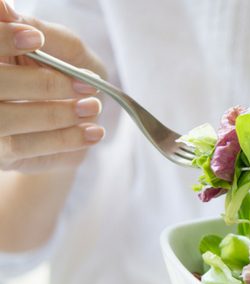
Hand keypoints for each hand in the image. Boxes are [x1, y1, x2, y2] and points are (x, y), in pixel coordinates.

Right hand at [0, 1, 105, 173]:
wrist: (72, 122)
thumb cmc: (63, 69)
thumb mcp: (59, 45)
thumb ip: (35, 28)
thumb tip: (4, 8)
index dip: (4, 40)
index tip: (34, 39)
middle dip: (41, 84)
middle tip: (86, 82)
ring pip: (8, 121)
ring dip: (56, 115)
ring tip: (94, 107)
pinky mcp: (4, 156)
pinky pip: (28, 148)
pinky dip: (65, 140)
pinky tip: (94, 132)